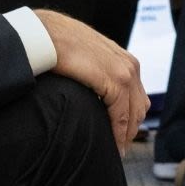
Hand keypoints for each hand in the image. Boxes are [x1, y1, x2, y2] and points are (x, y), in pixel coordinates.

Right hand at [37, 10, 146, 151]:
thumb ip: (95, 72)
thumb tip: (92, 90)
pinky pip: (121, 115)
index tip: (120, 138)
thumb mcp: (85, 58)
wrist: (44, 34)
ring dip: (125, 135)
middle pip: (139, 108)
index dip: (130, 120)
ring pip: (133, 114)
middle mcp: (130, 66)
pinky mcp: (115, 81)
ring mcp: (125, 73)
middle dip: (130, 130)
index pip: (136, 98)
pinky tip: (112, 144)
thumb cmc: (57, 44)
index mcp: (125, 60)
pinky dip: (118, 132)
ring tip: (115, 151)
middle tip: (118, 149)